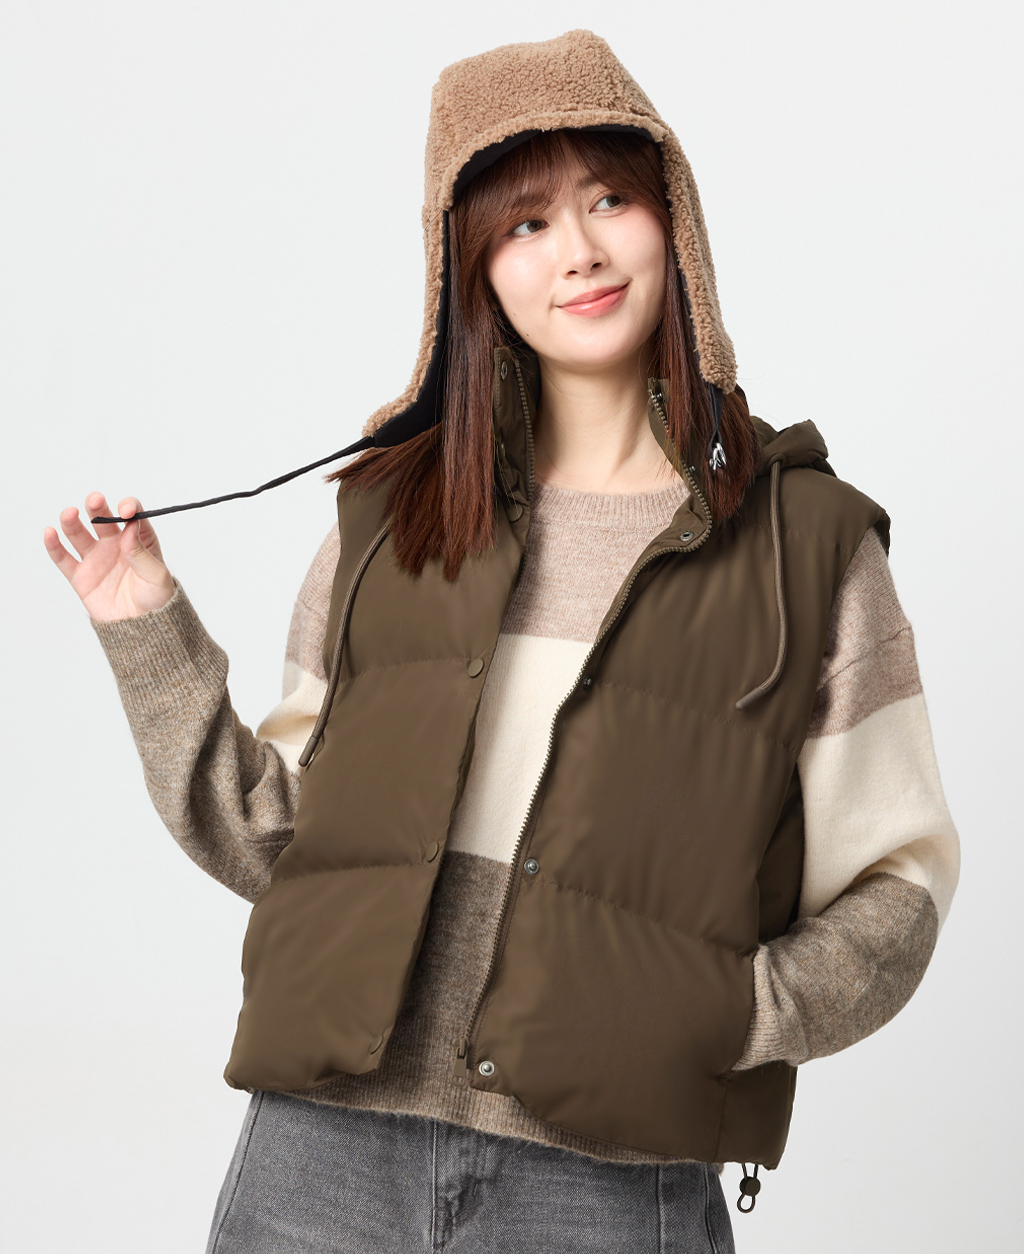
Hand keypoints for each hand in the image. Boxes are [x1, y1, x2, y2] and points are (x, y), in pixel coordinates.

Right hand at [43, 492, 175, 621]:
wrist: (143, 629)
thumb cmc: (157, 600)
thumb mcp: (157, 576)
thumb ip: (142, 553)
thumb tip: (129, 527)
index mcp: (139, 540)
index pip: (132, 515)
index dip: (128, 508)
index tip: (125, 511)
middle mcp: (116, 545)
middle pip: (103, 519)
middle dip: (97, 508)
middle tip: (95, 501)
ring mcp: (96, 558)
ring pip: (79, 534)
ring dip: (72, 522)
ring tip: (70, 513)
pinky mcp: (81, 576)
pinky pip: (63, 558)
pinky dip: (54, 545)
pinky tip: (50, 533)